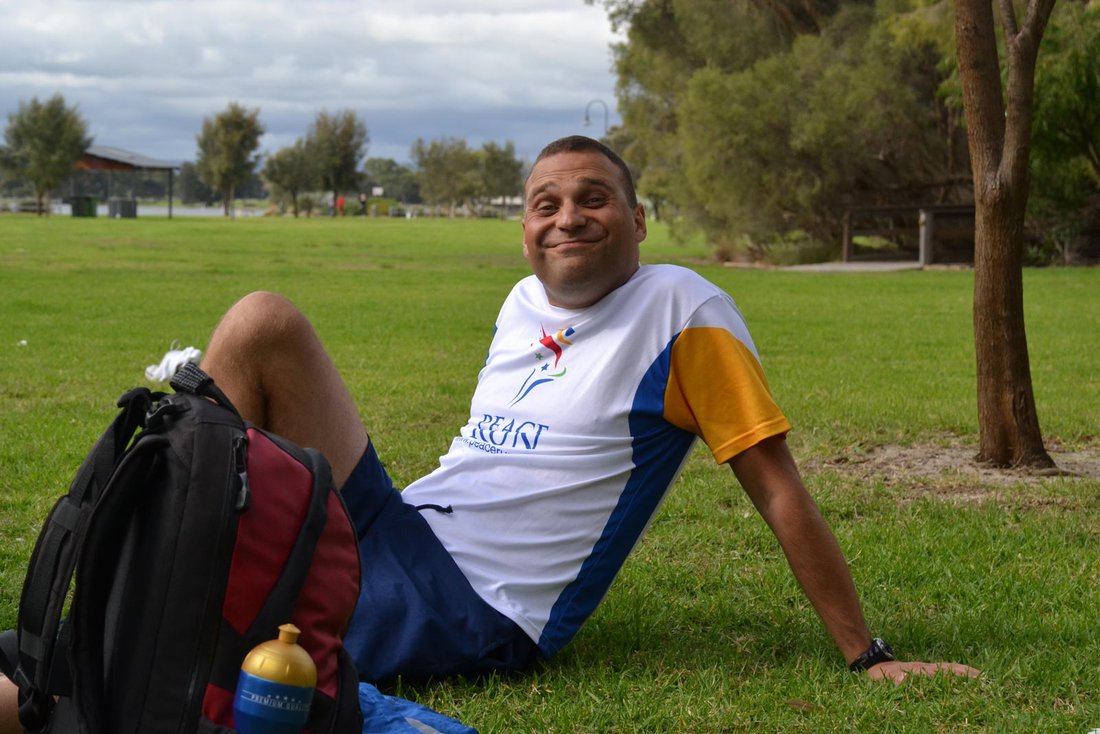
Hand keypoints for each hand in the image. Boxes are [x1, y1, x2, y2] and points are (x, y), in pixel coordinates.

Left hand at [866, 660, 981, 683]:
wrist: (871, 664)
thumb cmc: (879, 674)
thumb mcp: (884, 677)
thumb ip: (893, 678)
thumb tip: (904, 679)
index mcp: (921, 670)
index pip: (945, 671)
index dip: (961, 674)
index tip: (978, 677)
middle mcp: (926, 668)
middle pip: (951, 669)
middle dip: (969, 674)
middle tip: (988, 680)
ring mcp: (925, 670)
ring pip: (948, 671)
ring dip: (964, 675)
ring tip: (981, 681)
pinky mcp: (923, 674)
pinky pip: (942, 675)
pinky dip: (954, 677)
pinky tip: (960, 684)